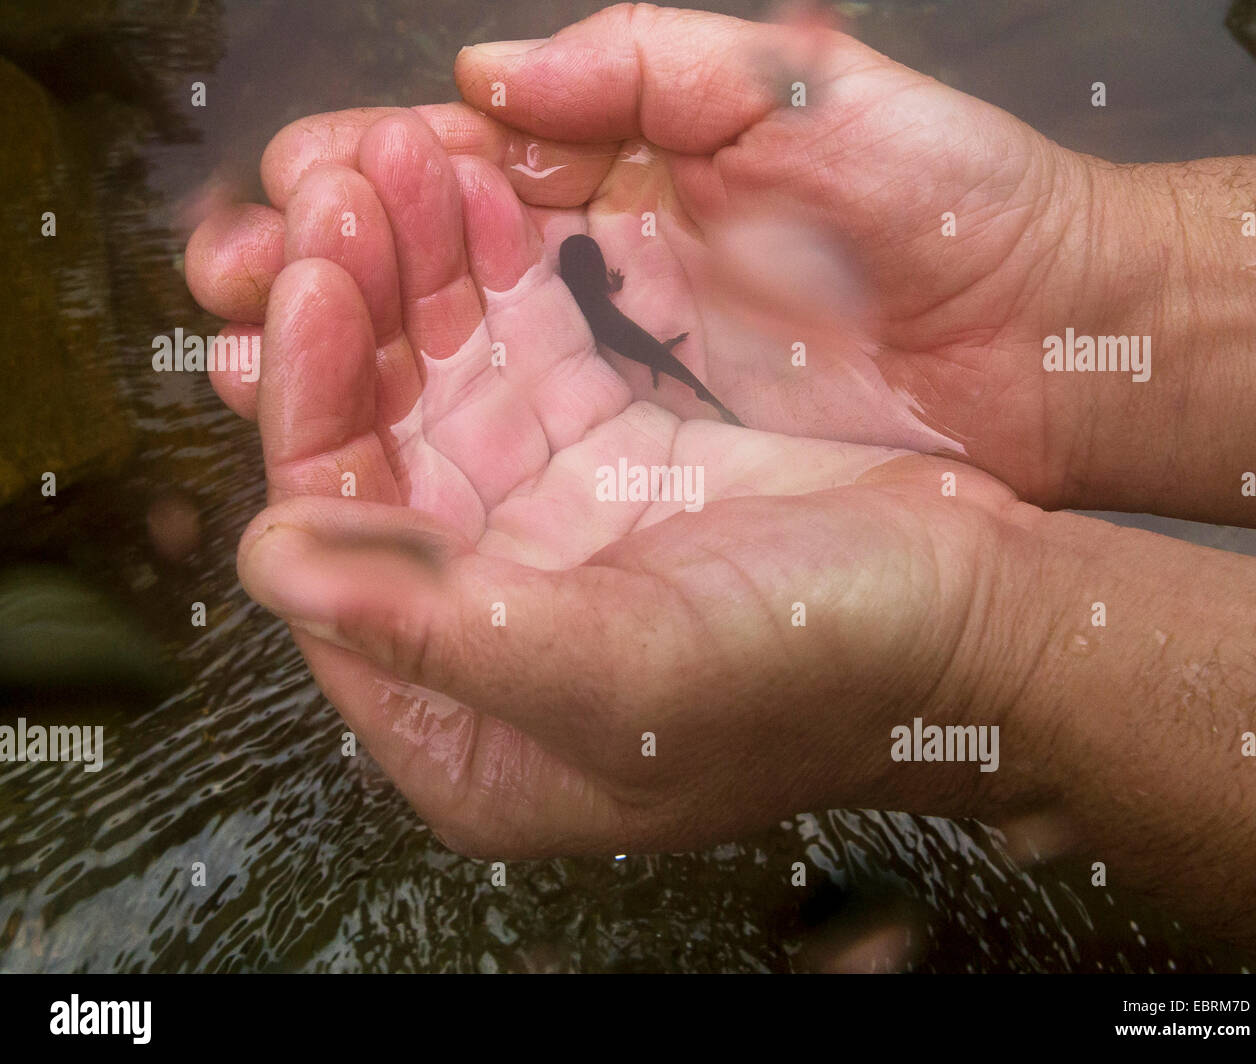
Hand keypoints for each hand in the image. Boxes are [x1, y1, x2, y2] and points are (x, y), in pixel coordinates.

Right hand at [188, 6, 1106, 499]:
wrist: (1047, 345)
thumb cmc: (945, 203)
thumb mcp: (793, 90)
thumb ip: (637, 65)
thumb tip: (480, 79)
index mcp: (621, 167)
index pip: (453, 167)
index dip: (365, 179)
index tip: (304, 200)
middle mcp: (601, 271)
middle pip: (425, 270)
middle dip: (323, 272)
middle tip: (244, 288)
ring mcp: (619, 370)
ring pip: (447, 363)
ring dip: (346, 364)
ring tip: (261, 365)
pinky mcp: (647, 457)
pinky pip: (512, 450)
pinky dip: (426, 446)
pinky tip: (352, 448)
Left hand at [233, 110, 1035, 855]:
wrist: (978, 612)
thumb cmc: (828, 671)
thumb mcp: (627, 673)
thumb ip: (441, 633)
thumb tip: (271, 563)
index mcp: (467, 726)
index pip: (336, 556)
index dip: (309, 415)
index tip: (308, 291)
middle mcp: (488, 632)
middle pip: (378, 456)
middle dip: (354, 319)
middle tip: (342, 194)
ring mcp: (548, 541)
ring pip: (441, 392)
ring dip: (416, 278)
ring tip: (396, 168)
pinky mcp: (611, 465)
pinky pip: (524, 361)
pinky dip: (499, 281)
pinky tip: (479, 198)